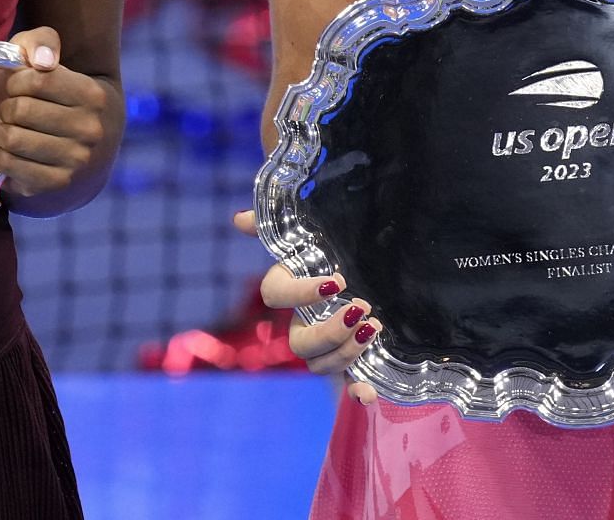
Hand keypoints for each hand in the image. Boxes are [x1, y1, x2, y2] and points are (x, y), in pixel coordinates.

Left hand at [0, 27, 111, 205]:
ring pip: (10, 137)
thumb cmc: (53, 95)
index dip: (16, 81)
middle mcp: (91, 129)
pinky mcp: (57, 182)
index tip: (19, 87)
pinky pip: (7, 164)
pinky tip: (2, 150)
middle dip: (7, 107)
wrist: (79, 146)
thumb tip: (42, 59)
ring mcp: (76, 159)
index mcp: (93, 94)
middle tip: (13, 112)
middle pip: (19, 109)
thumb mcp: (46, 58)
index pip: (36, 79)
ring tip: (9, 130)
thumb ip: (40, 42)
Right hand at [233, 209, 381, 402]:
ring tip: (373, 328)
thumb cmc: (332, 248)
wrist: (369, 267)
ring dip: (345, 353)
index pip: (276, 295)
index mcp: (288, 289)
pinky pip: (345, 384)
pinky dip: (355, 392)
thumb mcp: (313, 233)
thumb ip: (275, 226)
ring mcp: (322, 346)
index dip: (302, 293)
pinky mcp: (348, 361)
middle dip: (329, 333)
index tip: (338, 281)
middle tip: (360, 310)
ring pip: (319, 365)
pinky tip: (367, 395)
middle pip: (299, 343)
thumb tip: (239, 218)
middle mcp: (300, 322)